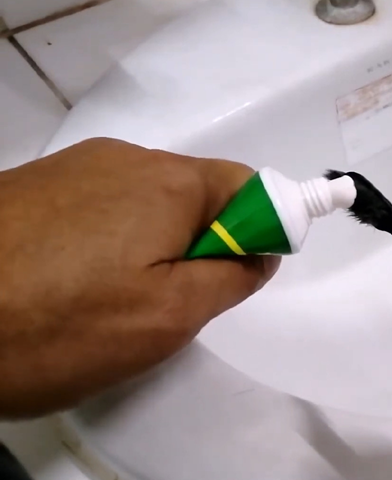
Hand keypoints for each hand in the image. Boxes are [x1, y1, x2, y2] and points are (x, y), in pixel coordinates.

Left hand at [0, 138, 278, 416]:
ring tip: (114, 299)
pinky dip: (112, 241)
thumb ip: (232, 277)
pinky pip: (103, 207)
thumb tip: (263, 251)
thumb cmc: (60, 322)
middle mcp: (126, 157)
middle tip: (171, 302)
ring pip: (149, 203)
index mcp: (169, 181)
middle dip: (203, 245)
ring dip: (157, 245)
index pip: (250, 186)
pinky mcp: (38, 185)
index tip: (238, 276)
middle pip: (198, 193)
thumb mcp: (168, 316)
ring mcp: (77, 167)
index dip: (261, 229)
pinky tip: (75, 280)